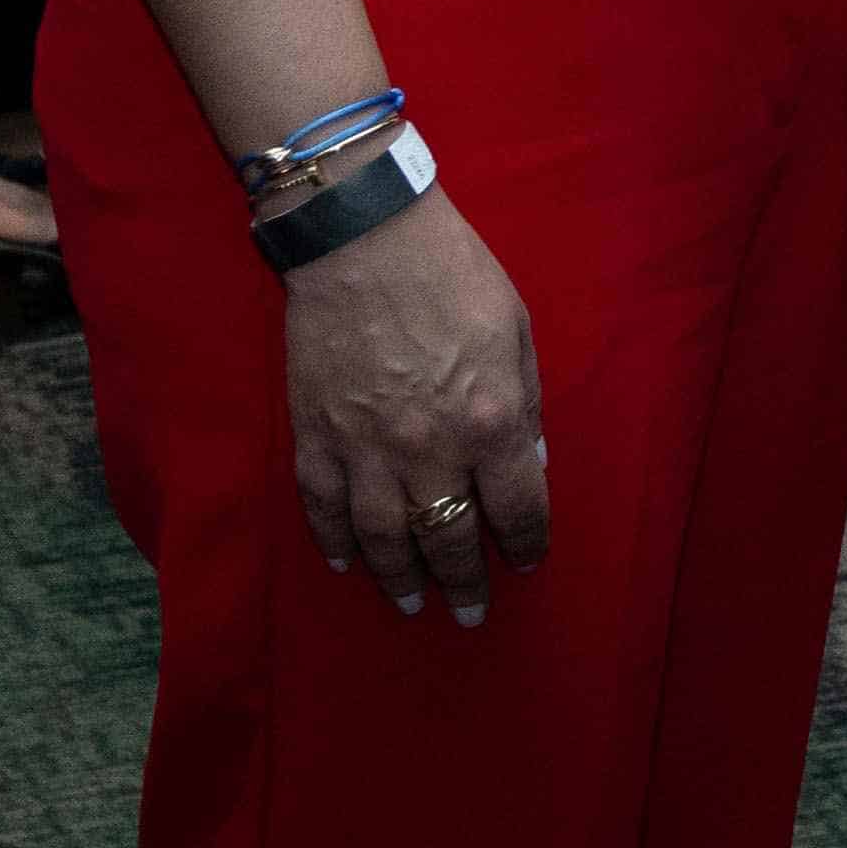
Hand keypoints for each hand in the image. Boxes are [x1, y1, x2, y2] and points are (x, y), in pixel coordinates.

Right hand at [274, 185, 548, 625]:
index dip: (524, 542)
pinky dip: (333, 541)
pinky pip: (323, 507)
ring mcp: (366, 448)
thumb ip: (524, 402)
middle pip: (449, 538)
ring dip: (399, 578)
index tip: (526, 559)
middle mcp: (429, 448)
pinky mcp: (316, 436)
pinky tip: (345, 563)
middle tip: (471, 612)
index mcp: (490, 419)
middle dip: (464, 582)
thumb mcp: (515, 329)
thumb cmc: (451, 271)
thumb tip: (529, 462)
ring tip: (412, 602)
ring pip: (382, 539)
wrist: (363, 235)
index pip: (517, 508)